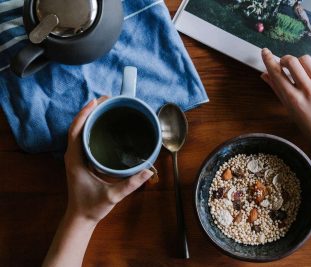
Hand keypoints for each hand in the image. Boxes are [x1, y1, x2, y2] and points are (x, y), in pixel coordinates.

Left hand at [64, 96, 152, 223]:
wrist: (81, 218)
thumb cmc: (92, 207)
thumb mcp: (112, 195)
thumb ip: (130, 184)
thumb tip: (148, 171)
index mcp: (75, 160)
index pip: (76, 131)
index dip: (84, 115)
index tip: (96, 102)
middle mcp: (73, 155)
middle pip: (77, 126)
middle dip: (90, 111)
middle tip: (106, 99)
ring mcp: (76, 157)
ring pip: (79, 131)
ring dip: (90, 117)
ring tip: (106, 106)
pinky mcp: (81, 160)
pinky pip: (83, 138)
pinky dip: (91, 127)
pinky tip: (103, 124)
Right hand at [261, 48, 310, 169]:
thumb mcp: (291, 111)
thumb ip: (277, 91)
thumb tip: (265, 75)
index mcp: (294, 100)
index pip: (276, 73)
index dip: (268, 60)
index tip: (265, 52)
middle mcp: (308, 90)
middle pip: (291, 61)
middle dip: (285, 60)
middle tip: (285, 65)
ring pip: (306, 59)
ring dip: (300, 62)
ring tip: (301, 71)